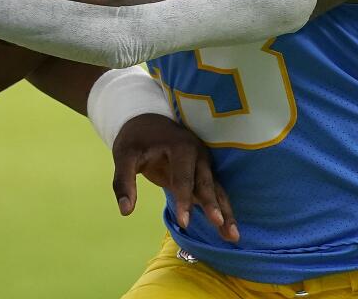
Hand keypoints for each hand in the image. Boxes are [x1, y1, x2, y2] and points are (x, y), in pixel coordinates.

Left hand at [112, 114, 238, 242]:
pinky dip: (222, 211)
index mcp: (180, 147)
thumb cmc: (136, 140)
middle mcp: (198, 154)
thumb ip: (123, 182)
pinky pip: (214, 193)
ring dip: (226, 213)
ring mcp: (203, 164)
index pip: (183, 177)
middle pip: (206, 183)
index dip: (183, 200)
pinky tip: (228, 231)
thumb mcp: (124, 156)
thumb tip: (125, 210)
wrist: (148, 121)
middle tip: (220, 225)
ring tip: (234, 236)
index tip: (184, 223)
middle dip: (214, 206)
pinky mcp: (203, 174)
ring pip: (216, 190)